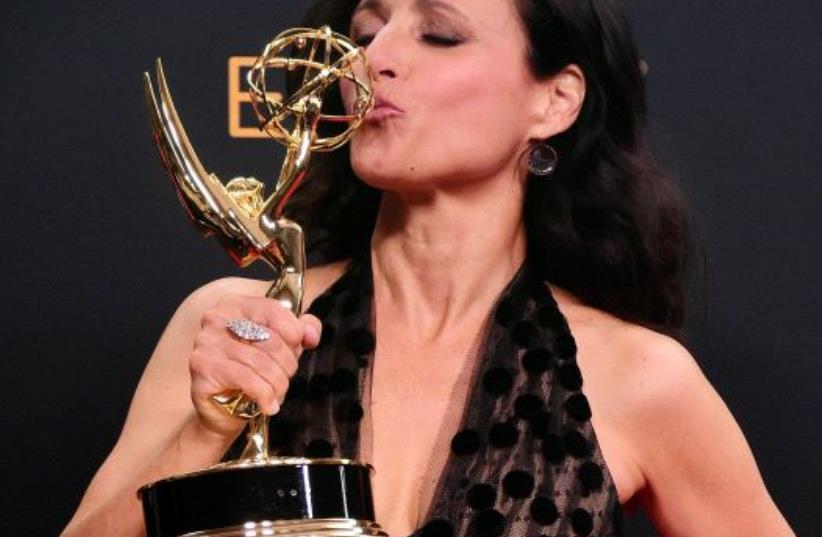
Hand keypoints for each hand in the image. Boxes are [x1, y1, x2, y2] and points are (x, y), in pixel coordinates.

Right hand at [189, 294, 320, 436]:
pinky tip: (269, 404)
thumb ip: (299, 331)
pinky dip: (265, 395)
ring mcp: (206, 341)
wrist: (220, 408)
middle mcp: (217, 318)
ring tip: (278, 393)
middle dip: (287, 364)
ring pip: (261, 362)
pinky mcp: (202, 366)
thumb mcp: (280, 346)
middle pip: (271, 339)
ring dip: (278, 383)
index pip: (274, 310)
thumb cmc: (251, 371)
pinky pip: (247, 379)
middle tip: (286, 377)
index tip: (299, 348)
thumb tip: (310, 333)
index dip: (294, 332)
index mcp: (236, 304)